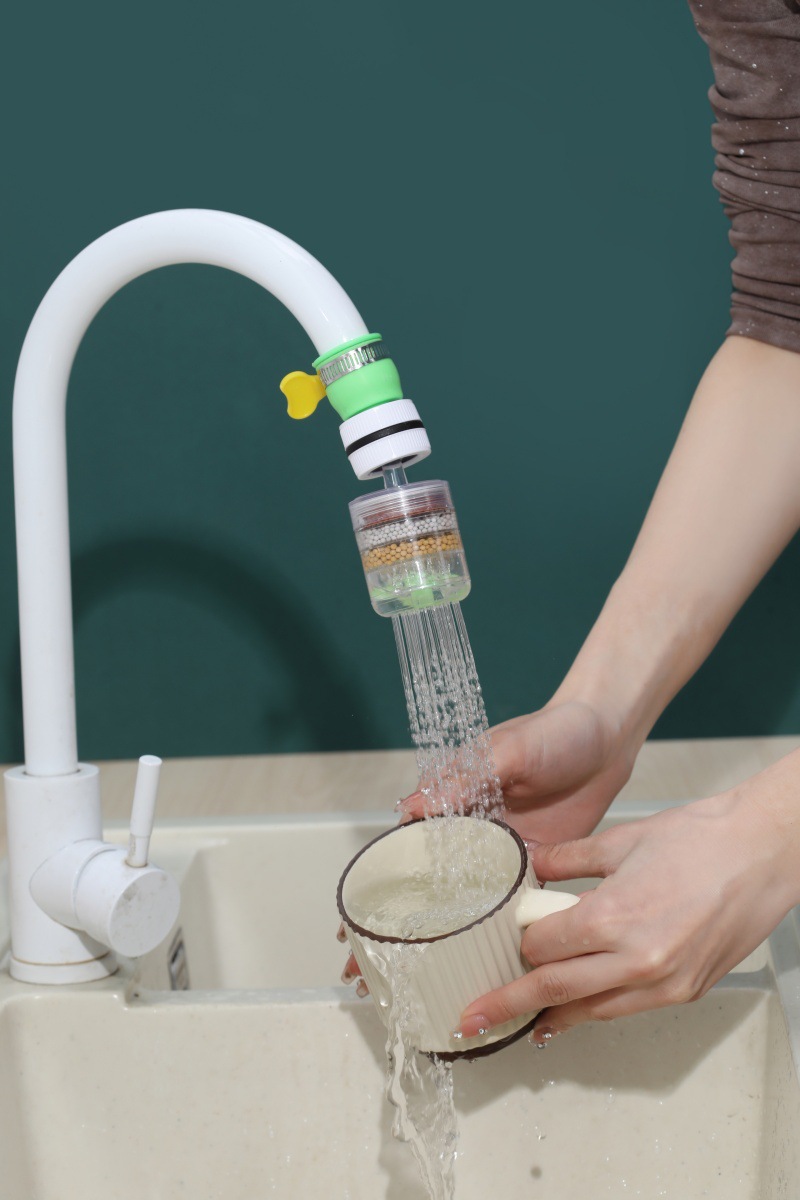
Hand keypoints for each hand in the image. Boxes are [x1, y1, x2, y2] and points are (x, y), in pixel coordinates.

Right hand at [341, 699, 634, 989]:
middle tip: (370, 973)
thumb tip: (410, 808)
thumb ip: (464, 781)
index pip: (405, 849)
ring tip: (420, 983)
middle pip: (430, 888)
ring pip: (469, 904)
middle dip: (400, 929)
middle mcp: (473, 833)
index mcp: (453, 802)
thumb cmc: (553, 732)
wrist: (608, 737)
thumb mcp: (507, 752)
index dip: (378, 889)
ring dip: (447, 939)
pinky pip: (516, 905)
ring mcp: (505, 853)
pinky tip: (486, 965)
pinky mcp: (539, 866)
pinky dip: (502, 933)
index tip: (350, 926)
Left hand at [456, 774, 799, 1041]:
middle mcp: (636, 959)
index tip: (504, 941)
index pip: (542, 947)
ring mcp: (664, 982)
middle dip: (507, 1005)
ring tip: (517, 1023)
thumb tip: (533, 866)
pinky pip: (626, 1010)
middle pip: (554, 991)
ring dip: (550, 1017)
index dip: (519, 943)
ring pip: (590, 1010)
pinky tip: (575, 1012)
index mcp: (613, 916)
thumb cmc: (700, 839)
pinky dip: (595, 1012)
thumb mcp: (620, 840)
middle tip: (471, 1017)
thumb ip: (568, 859)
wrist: (762, 852)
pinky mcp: (686, 991)